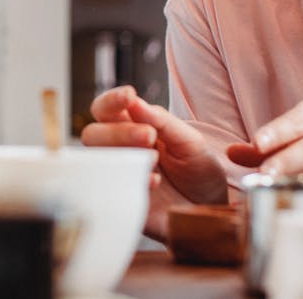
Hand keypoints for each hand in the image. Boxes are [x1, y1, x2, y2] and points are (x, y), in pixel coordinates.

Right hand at [81, 86, 227, 205]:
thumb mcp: (189, 141)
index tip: (128, 96)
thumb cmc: (197, 168)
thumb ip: (163, 122)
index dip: (110, 101)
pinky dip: (131, 183)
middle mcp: (117, 151)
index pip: (105, 109)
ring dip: (121, 156)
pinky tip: (155, 182)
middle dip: (117, 132)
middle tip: (148, 135)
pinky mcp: (122, 201)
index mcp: (130, 128)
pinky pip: (110, 192)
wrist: (210, 206)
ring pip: (95, 162)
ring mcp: (117, 176)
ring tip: (154, 159)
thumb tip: (135, 102)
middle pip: (92, 135)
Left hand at [225, 98, 302, 208]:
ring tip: (273, 190)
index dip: (276, 132)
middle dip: (285, 162)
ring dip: (295, 183)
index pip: (296, 121)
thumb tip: (231, 153)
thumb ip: (263, 146)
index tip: (257, 144)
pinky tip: (296, 202)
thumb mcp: (295, 135)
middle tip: (263, 174)